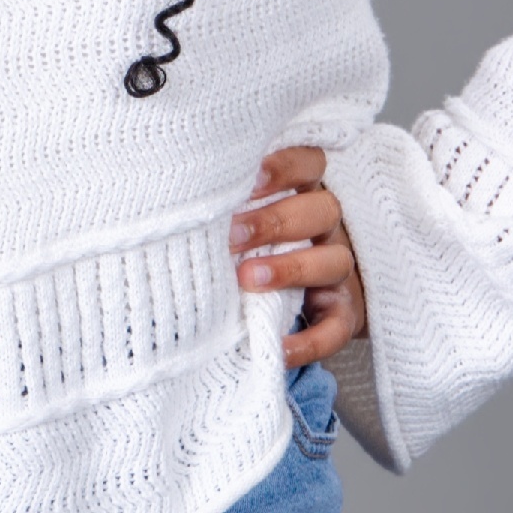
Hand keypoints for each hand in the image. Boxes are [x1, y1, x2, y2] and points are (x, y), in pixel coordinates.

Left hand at [230, 142, 367, 367]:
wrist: (298, 300)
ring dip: (291, 269)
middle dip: (275, 220)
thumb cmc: (250, 247)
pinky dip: (310, 341)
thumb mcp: (242, 217)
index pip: (309, 164)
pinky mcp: (343, 314)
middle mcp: (325, 229)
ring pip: (334, 261)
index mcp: (301, 194)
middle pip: (322, 209)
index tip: (250, 176)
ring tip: (248, 279)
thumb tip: (169, 197)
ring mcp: (338, 272)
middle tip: (232, 235)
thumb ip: (223, 207)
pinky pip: (337, 328)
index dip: (285, 166)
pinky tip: (277, 348)